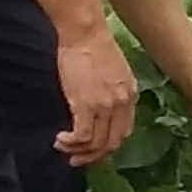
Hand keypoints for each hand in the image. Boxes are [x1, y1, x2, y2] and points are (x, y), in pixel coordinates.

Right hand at [52, 35, 137, 167]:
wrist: (84, 33)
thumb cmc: (93, 46)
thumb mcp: (114, 71)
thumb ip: (113, 91)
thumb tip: (101, 107)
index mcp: (130, 95)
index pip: (124, 131)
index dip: (109, 145)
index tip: (94, 149)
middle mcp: (122, 104)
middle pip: (112, 143)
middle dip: (95, 156)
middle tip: (78, 159)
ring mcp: (106, 106)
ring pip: (96, 144)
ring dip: (79, 152)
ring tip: (64, 148)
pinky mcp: (87, 106)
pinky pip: (82, 137)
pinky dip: (71, 143)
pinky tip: (61, 140)